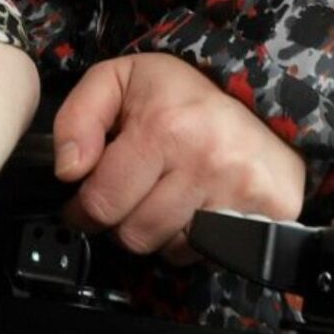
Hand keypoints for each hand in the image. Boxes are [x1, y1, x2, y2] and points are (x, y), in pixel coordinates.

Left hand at [53, 50, 305, 254]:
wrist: (263, 101)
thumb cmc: (184, 94)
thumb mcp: (120, 80)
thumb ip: (78, 117)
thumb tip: (67, 170)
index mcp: (163, 126)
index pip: (101, 202)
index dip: (82, 207)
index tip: (85, 200)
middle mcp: (205, 160)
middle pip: (133, 234)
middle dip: (120, 220)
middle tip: (129, 195)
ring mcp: (239, 190)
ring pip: (166, 249)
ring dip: (156, 231)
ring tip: (164, 195)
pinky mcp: (266, 212)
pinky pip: (205, 253)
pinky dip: (192, 239)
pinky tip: (194, 207)